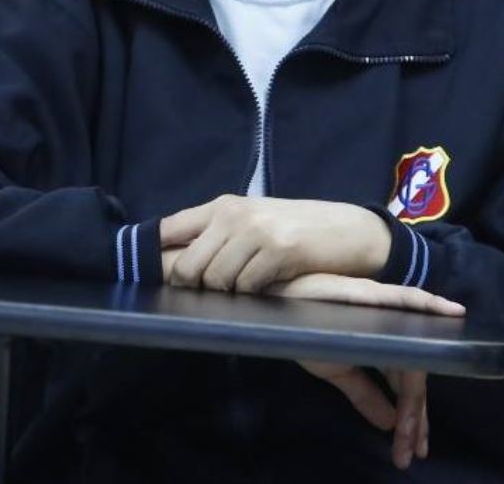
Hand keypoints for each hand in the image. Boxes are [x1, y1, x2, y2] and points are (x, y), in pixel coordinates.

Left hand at [161, 195, 392, 292]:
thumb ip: (217, 236)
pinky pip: (246, 286)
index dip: (156, 259)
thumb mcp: (252, 222)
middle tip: (212, 297)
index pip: (168, 229)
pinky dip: (253, 295)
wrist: (349, 230)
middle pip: (186, 265)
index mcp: (221, 206)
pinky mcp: (279, 250)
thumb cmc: (297, 230)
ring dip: (227, 295)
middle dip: (194, 288)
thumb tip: (174, 267)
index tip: (153, 280)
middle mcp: (233, 214)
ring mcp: (256, 231)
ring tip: (247, 289)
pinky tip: (268, 287)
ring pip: (215, 280)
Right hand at [275, 273, 459, 472]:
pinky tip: (452, 312)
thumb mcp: (337, 369)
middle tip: (414, 449)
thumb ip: (364, 393)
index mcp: (386, 345)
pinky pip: (408, 299)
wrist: (279, 300)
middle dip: (414, 415)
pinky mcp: (375, 294)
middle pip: (413, 374)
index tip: (413, 448)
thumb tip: (389, 424)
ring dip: (414, 392)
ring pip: (412, 353)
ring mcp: (386, 311)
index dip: (413, 415)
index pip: (407, 382)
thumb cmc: (307, 330)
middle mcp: (392, 330)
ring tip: (414, 431)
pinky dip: (430, 305)